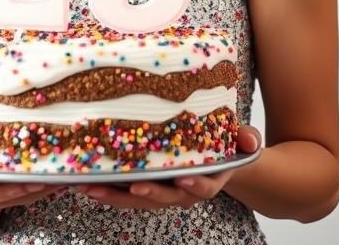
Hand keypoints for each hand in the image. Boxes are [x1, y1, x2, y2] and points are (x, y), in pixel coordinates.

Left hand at [75, 125, 261, 208]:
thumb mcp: (239, 139)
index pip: (202, 188)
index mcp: (208, 180)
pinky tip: (87, 182)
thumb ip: (246, 138)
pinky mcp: (144, 186)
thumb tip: (250, 141)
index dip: (193, 184)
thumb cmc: (225, 144)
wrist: (216, 156)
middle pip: (164, 199)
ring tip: (93, 188)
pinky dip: (108, 189)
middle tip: (131, 187)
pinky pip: (125, 193)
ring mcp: (162, 191)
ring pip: (139, 200)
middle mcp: (184, 191)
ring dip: (116, 196)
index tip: (182, 177)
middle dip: (146, 194)